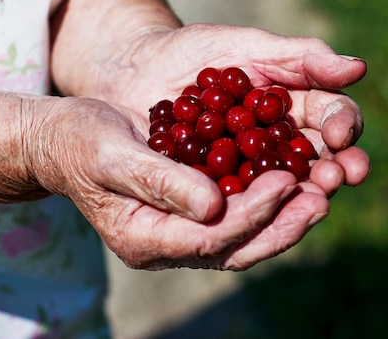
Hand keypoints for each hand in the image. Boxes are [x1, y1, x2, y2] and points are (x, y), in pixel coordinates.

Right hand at [24, 96, 333, 269]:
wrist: (65, 141)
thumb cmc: (79, 142)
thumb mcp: (110, 153)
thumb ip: (158, 181)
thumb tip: (213, 207)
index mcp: (143, 237)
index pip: (209, 236)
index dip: (252, 212)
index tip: (287, 183)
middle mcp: (167, 243)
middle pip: (235, 247)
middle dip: (282, 225)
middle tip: (322, 199)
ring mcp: (181, 231)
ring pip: (243, 237)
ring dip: (284, 218)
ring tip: (321, 193)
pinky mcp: (193, 212)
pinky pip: (238, 216)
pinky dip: (269, 202)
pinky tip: (296, 180)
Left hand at [104, 23, 369, 194]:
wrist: (134, 72)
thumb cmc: (192, 53)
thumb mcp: (244, 47)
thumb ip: (299, 57)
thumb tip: (359, 68)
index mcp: (296, 107)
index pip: (333, 117)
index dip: (343, 125)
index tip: (341, 134)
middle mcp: (281, 144)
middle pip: (319, 161)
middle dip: (333, 169)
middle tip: (337, 176)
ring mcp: (250, 173)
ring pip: (284, 189)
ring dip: (302, 196)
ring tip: (313, 198)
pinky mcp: (218, 195)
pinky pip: (239, 205)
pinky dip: (251, 209)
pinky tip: (257, 211)